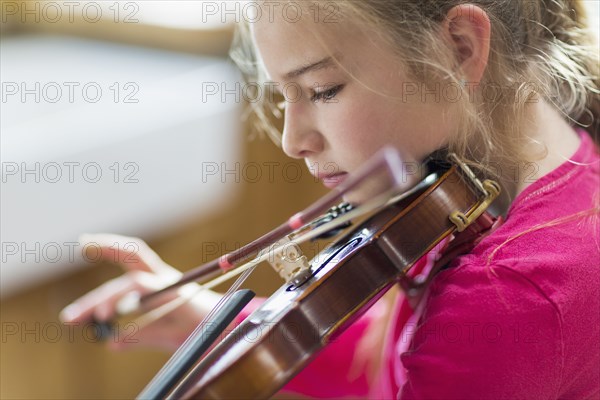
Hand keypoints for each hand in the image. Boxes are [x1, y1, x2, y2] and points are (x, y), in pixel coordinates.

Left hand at [59, 233, 221, 351]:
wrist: (228, 332)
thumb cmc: (196, 330)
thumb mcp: (162, 334)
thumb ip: (137, 336)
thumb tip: (111, 341)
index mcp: (160, 280)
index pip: (132, 256)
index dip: (110, 246)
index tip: (84, 242)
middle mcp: (165, 280)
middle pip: (133, 261)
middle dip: (108, 254)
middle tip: (81, 260)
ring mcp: (175, 289)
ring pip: (136, 283)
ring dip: (111, 298)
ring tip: (95, 315)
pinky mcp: (183, 303)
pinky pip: (153, 300)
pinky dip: (132, 309)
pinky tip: (114, 328)